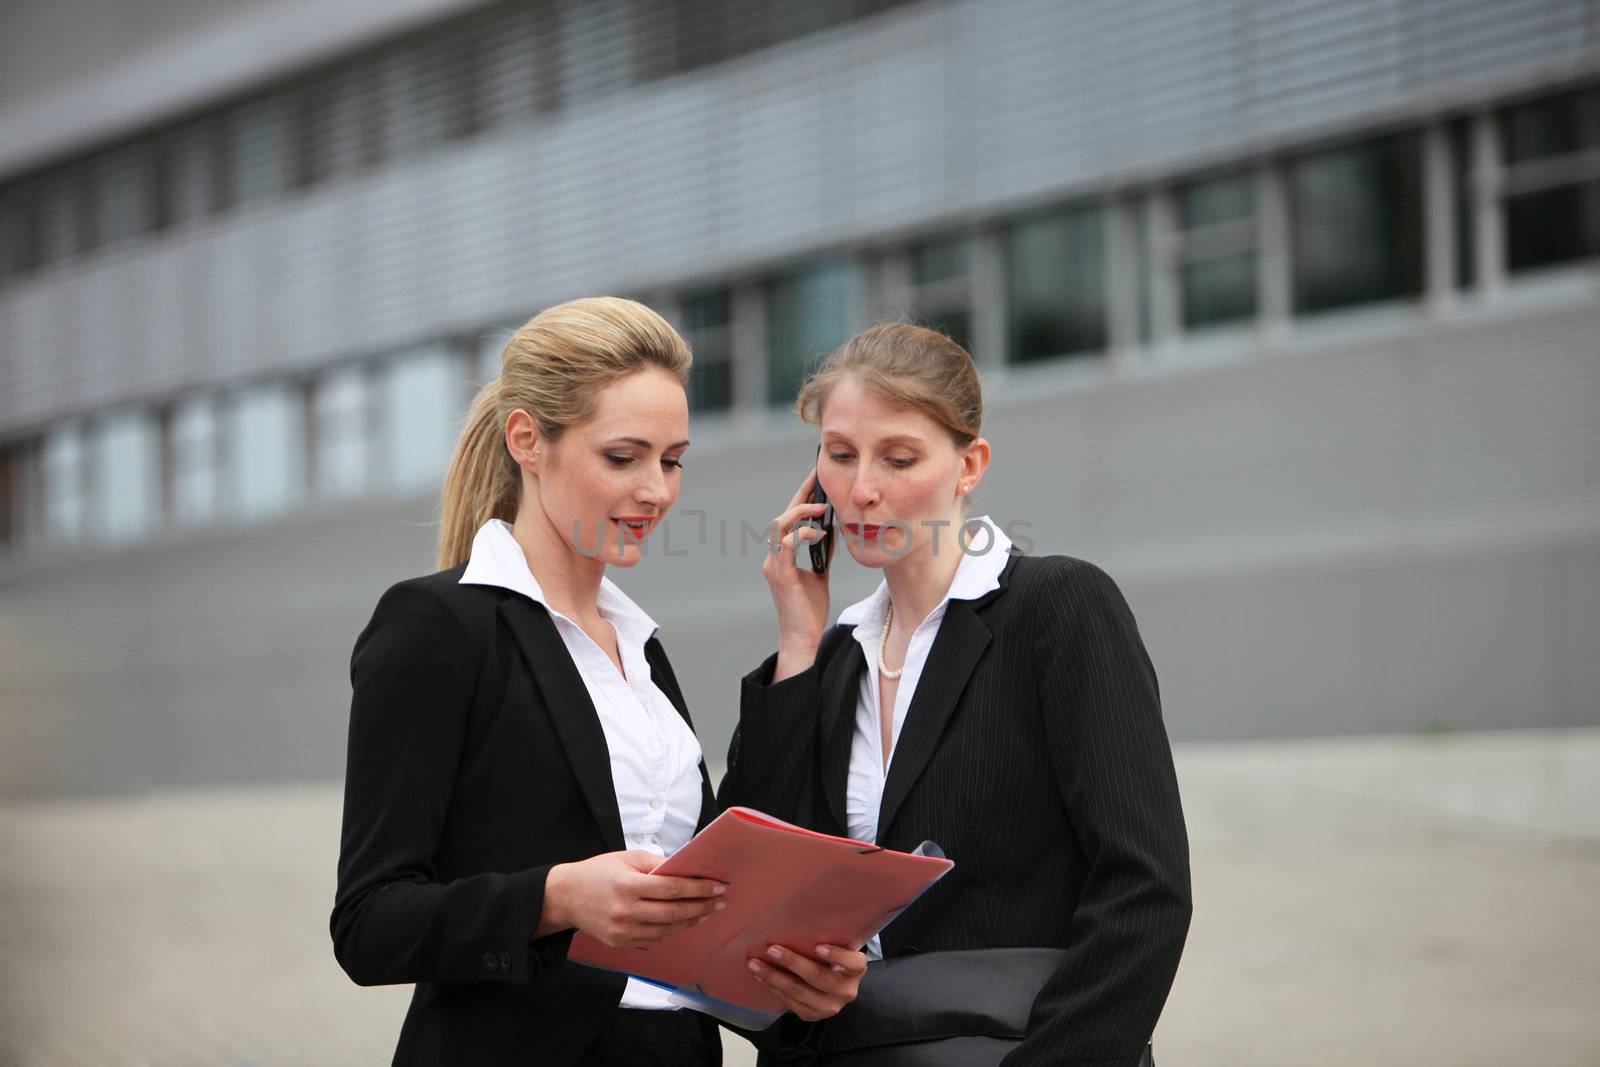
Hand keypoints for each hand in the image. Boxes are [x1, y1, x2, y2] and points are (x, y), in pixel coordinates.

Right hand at [542, 851, 726, 948]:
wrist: (566, 896)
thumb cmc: (597, 873)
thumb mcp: (626, 858)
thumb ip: (656, 864)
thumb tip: (685, 869)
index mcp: (627, 885)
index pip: (672, 889)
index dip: (698, 888)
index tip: (717, 886)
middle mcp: (625, 911)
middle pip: (674, 912)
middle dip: (702, 906)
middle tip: (720, 900)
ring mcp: (622, 931)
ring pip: (667, 929)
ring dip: (691, 920)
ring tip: (707, 911)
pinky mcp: (620, 942)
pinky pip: (654, 938)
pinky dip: (672, 929)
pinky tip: (684, 921)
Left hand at [746, 943, 867, 1021]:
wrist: (833, 981)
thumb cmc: (831, 954)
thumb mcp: (837, 944)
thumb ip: (826, 935)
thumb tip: (796, 915)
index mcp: (856, 969)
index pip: (852, 963)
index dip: (836, 956)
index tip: (818, 946)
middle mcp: (846, 990)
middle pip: (819, 978)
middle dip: (792, 963)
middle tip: (771, 950)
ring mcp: (831, 1006)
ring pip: (800, 993)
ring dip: (774, 977)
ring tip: (755, 964)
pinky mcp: (814, 1015)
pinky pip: (791, 1003)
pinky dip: (773, 988)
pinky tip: (760, 977)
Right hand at [763, 469, 830, 679]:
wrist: (802, 636)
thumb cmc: (809, 609)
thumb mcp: (819, 574)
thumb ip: (821, 553)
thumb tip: (831, 531)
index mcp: (781, 556)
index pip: (789, 520)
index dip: (802, 498)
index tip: (816, 480)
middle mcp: (773, 557)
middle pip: (783, 517)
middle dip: (801, 495)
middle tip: (818, 478)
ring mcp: (773, 564)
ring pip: (780, 526)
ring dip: (801, 512)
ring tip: (822, 506)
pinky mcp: (779, 574)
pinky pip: (786, 545)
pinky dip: (802, 534)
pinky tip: (818, 532)